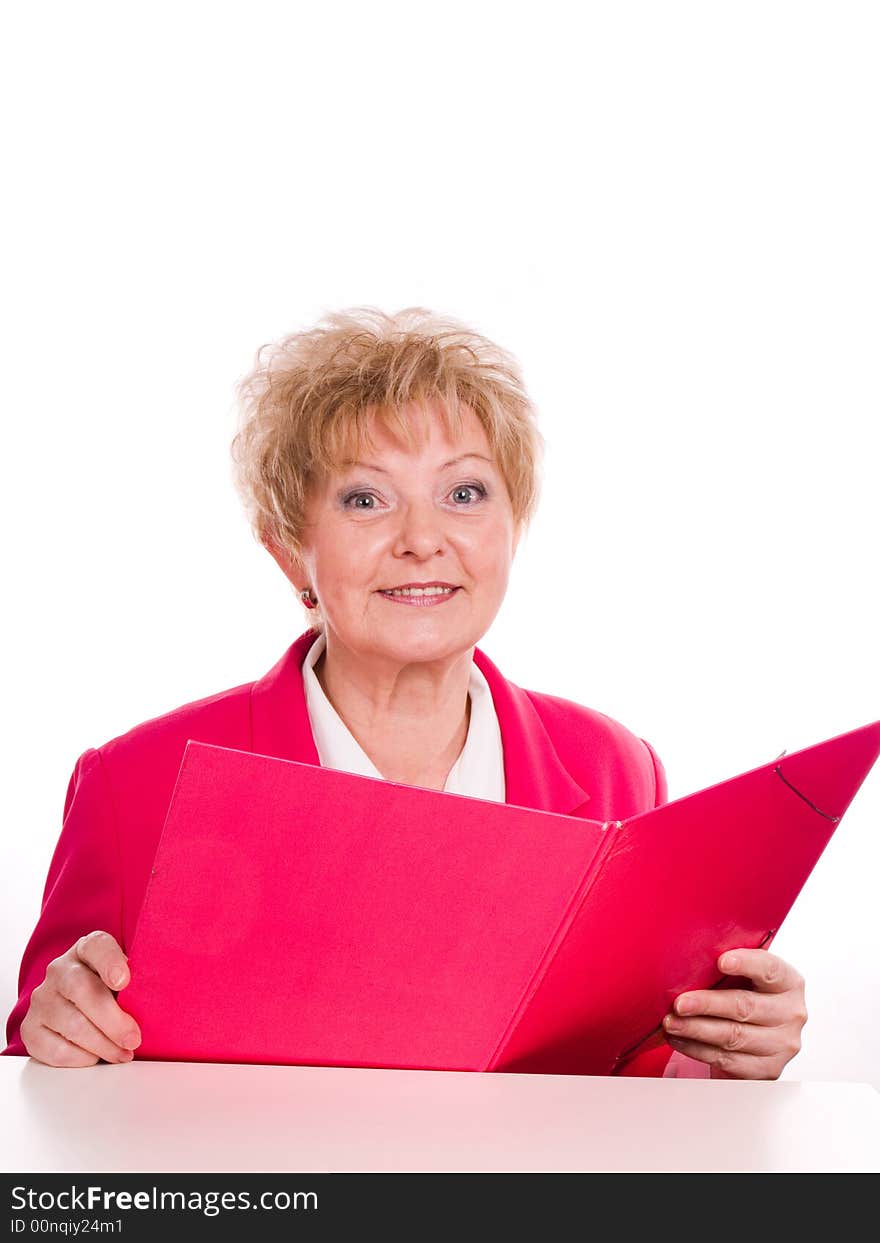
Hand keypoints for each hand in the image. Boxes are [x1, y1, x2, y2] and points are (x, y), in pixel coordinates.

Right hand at [20, 931, 141, 1067]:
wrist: (78, 1007)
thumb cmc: (112, 992)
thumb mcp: (128, 979)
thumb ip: (140, 983)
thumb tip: (162, 1000)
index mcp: (86, 950)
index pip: (96, 946)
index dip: (110, 962)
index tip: (124, 981)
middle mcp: (59, 970)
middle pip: (82, 990)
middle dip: (112, 1020)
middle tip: (134, 1039)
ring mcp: (42, 999)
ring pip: (71, 1024)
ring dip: (102, 1044)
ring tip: (123, 1053)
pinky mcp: (31, 1028)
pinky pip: (55, 1049)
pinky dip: (81, 1058)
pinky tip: (97, 1057)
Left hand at [662, 948, 806, 1079]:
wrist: (755, 1037)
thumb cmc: (745, 996)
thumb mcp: (744, 977)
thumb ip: (728, 965)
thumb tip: (688, 956)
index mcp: (789, 983)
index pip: (770, 969)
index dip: (747, 963)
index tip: (721, 961)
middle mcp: (791, 1014)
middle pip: (745, 1006)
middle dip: (707, 1004)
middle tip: (680, 1003)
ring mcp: (782, 1045)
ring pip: (733, 1036)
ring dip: (696, 1029)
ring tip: (671, 1022)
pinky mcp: (767, 1070)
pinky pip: (727, 1060)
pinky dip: (697, 1049)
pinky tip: (679, 1039)